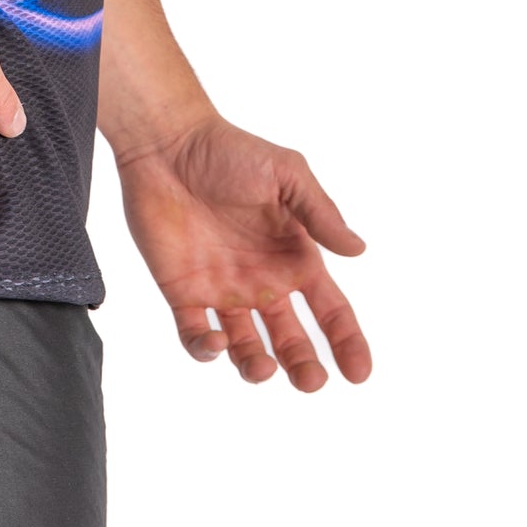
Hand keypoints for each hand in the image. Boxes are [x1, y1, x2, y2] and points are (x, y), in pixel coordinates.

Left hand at [116, 116, 371, 390]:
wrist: (167, 145)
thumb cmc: (231, 152)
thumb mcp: (287, 174)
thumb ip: (320, 213)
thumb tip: (359, 249)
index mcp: (294, 257)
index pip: (330, 310)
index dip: (347, 343)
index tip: (359, 374)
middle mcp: (262, 281)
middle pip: (291, 339)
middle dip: (304, 365)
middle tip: (311, 382)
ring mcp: (222, 290)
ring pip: (246, 347)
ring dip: (257, 366)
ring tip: (264, 369)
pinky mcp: (183, 292)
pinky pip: (195, 335)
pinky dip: (206, 349)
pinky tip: (217, 341)